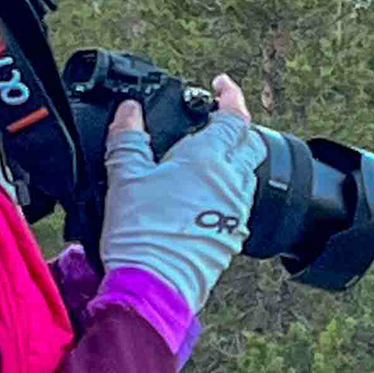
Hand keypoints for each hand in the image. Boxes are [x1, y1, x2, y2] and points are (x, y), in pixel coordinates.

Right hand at [99, 74, 264, 314]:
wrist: (154, 286)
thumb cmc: (141, 234)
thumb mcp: (125, 177)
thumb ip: (128, 138)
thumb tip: (128, 113)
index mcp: (209, 158)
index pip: (234, 115)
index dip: (230, 95)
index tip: (221, 85)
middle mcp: (231, 181)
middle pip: (248, 143)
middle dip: (236, 127)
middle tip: (216, 121)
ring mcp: (235, 210)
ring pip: (244, 174)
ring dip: (230, 160)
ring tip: (202, 160)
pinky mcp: (231, 235)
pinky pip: (237, 203)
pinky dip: (223, 190)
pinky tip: (199, 198)